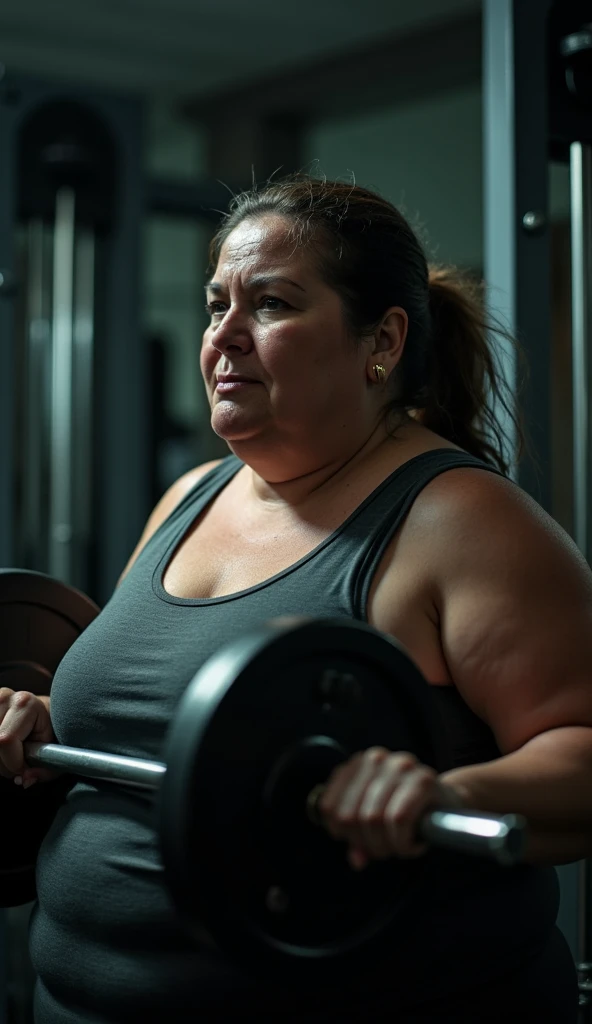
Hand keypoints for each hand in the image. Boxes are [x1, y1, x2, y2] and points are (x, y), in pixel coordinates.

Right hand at [0, 689, 57, 787]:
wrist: (50, 713)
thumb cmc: (54, 732)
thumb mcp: (55, 751)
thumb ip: (43, 770)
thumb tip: (25, 780)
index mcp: (25, 703)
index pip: (5, 740)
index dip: (14, 764)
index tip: (25, 771)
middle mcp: (5, 697)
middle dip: (5, 764)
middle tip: (19, 765)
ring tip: (12, 755)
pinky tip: (4, 750)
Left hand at [318, 747, 462, 869]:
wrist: (448, 802)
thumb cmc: (408, 812)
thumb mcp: (376, 822)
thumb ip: (359, 840)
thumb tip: (356, 860)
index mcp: (357, 765)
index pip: (329, 807)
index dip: (343, 834)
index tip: (360, 842)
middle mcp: (375, 759)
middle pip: (350, 816)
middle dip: (367, 843)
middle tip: (386, 849)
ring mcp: (399, 765)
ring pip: (372, 818)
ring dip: (387, 845)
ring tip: (401, 845)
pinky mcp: (423, 779)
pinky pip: (399, 819)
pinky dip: (403, 842)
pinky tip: (412, 844)